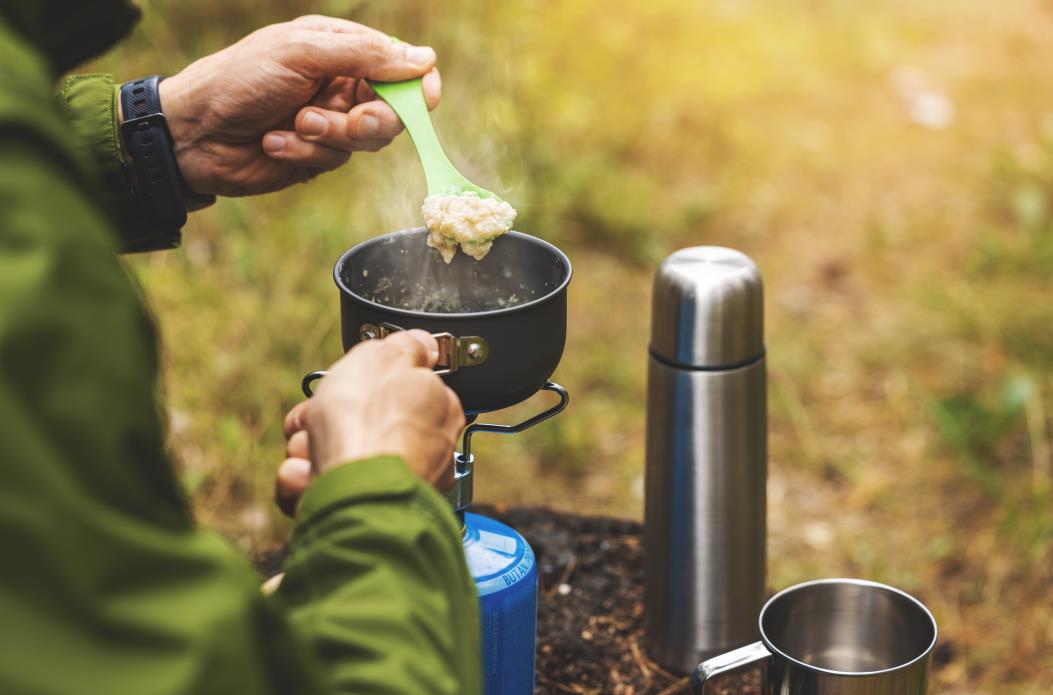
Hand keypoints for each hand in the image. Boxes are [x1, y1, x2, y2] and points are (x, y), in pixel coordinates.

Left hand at [154, 15, 440, 196]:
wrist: (193, 132)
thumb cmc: (240, 79)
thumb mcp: (302, 53)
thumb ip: (365, 55)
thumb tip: (424, 60)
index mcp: (340, 48)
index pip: (400, 66)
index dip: (417, 85)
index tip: (425, 100)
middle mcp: (341, 84)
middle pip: (393, 110)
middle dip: (370, 120)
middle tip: (347, 122)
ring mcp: (330, 121)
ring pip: (368, 140)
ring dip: (329, 136)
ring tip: (293, 126)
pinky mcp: (316, 155)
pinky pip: (335, 160)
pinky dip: (304, 153)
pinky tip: (273, 142)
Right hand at [275, 330, 464, 516]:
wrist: (352, 496)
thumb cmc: (368, 425)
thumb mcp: (385, 358)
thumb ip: (406, 347)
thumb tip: (423, 344)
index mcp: (437, 410)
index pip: (397, 390)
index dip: (361, 383)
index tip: (341, 384)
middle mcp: (423, 452)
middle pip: (358, 424)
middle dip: (322, 420)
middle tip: (313, 420)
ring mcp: (391, 484)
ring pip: (333, 456)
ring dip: (308, 451)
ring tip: (309, 454)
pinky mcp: (359, 513)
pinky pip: (321, 490)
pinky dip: (304, 483)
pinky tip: (306, 479)